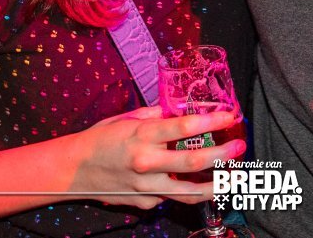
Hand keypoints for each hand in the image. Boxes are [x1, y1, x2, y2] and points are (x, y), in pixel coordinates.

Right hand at [69, 105, 244, 208]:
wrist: (72, 170)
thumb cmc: (99, 140)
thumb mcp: (125, 118)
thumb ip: (154, 115)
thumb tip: (178, 110)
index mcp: (143, 135)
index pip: (185, 128)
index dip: (212, 122)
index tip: (230, 116)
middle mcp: (147, 162)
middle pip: (195, 161)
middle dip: (223, 154)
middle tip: (239, 148)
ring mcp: (147, 187)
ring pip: (190, 191)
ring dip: (217, 184)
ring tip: (234, 178)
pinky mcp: (145, 204)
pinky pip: (170, 197)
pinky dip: (184, 189)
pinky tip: (196, 184)